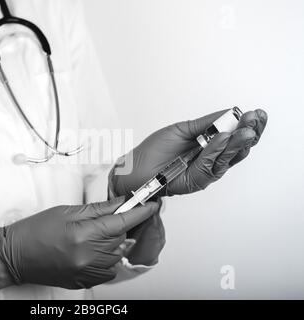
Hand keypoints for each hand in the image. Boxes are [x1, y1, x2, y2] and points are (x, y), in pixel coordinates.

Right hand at [0, 197, 159, 289]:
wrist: (14, 256)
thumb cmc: (34, 231)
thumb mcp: (66, 211)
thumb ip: (97, 209)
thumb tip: (120, 203)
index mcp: (83, 235)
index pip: (122, 222)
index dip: (140, 212)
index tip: (151, 205)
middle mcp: (88, 257)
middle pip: (122, 238)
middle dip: (123, 224)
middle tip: (117, 214)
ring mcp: (87, 272)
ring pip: (118, 254)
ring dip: (115, 241)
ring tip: (97, 233)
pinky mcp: (84, 281)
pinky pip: (108, 270)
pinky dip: (108, 258)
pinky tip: (94, 249)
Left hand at [110, 109, 267, 197]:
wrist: (136, 168)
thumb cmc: (155, 150)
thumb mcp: (184, 129)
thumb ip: (207, 123)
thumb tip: (230, 113)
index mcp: (209, 145)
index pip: (235, 136)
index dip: (247, 126)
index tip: (257, 113)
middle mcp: (211, 159)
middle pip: (238, 148)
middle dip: (249, 132)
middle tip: (255, 119)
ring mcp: (206, 170)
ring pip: (228, 157)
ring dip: (237, 141)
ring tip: (245, 129)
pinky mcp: (198, 180)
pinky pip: (211, 165)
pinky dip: (217, 150)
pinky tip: (223, 138)